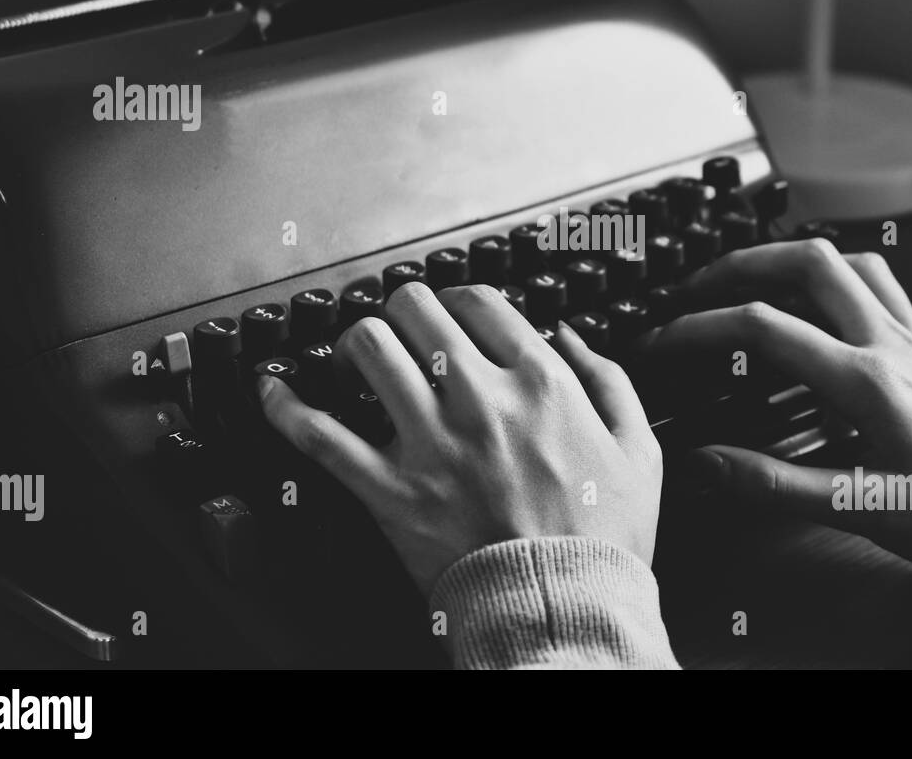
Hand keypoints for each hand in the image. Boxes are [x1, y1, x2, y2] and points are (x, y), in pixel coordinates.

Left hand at [259, 282, 661, 594]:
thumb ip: (609, 379)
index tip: (454, 315)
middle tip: (403, 331)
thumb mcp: (638, 448)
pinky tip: (272, 391)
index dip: (460, 300)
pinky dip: (285, 407)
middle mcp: (479, 397)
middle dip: (404, 311)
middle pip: (415, 311)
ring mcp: (429, 441)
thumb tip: (566, 334)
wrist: (562, 611)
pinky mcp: (389, 490)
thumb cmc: (603, 538)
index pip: (480, 303)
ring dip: (355, 342)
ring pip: (367, 349)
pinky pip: (319, 435)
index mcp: (540, 382)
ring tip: (356, 356)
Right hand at [639, 239, 911, 560]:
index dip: (701, 328)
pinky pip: (883, 283)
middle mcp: (889, 342)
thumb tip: (705, 465)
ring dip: (793, 258)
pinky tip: (824, 300)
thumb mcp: (856, 507)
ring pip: (850, 260)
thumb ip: (773, 484)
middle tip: (699, 284)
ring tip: (754, 277)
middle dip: (742, 263)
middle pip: (808, 262)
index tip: (665, 340)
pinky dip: (842, 277)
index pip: (764, 328)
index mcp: (866, 381)